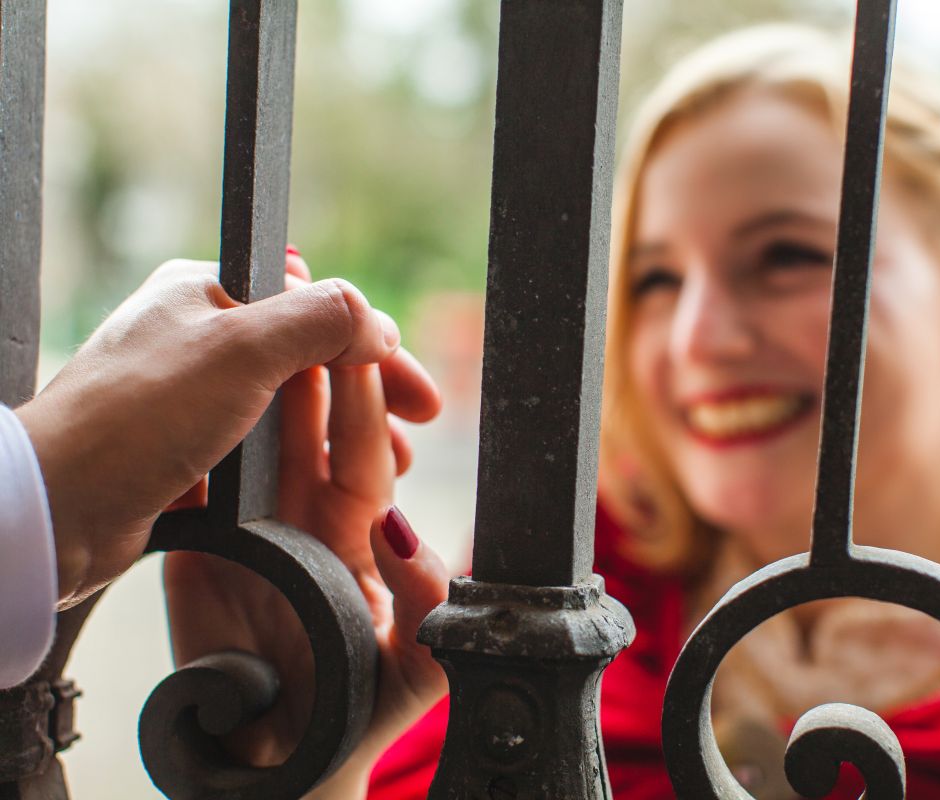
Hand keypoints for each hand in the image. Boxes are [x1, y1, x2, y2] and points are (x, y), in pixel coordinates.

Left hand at [15, 254, 439, 605]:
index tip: (418, 394)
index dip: (375, 348)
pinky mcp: (183, 446)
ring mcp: (189, 392)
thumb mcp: (242, 349)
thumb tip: (377, 324)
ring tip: (389, 469)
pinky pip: (261, 445)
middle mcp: (198, 334)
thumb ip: (321, 320)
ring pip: (290, 405)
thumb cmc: (138, 417)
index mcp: (207, 289)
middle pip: (310, 356)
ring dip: (343, 432)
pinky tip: (327, 485)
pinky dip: (302, 461)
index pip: (315, 304)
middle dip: (370, 394)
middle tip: (416, 432)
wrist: (57, 507)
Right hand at [164, 254, 450, 793]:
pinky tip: (184, 404)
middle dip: (306, 374)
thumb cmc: (362, 709)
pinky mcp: (202, 550)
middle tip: (297, 316)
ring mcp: (254, 528)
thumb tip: (404, 531)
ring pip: (251, 445)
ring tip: (240, 340)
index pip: (367, 453)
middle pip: (307, 430)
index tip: (362, 351)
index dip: (366, 405)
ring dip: (247, 394)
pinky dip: (189, 451)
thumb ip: (429, 606)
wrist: (286, 760)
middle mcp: (309, 516)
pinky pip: (196, 491)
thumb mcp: (417, 667)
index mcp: (364, 531)